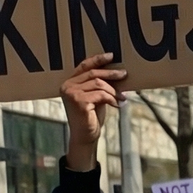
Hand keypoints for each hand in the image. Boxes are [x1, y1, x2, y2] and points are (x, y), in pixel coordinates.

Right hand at [59, 54, 125, 171]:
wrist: (85, 137)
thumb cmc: (91, 118)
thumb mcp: (95, 98)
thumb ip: (99, 86)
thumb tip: (117, 74)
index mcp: (70, 82)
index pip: (84, 66)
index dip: (98, 60)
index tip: (111, 56)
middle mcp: (68, 86)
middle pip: (93, 74)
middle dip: (111, 73)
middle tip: (124, 74)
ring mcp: (72, 93)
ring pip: (99, 84)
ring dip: (114, 91)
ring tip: (122, 98)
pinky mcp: (79, 102)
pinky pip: (101, 95)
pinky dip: (112, 98)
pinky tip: (118, 104)